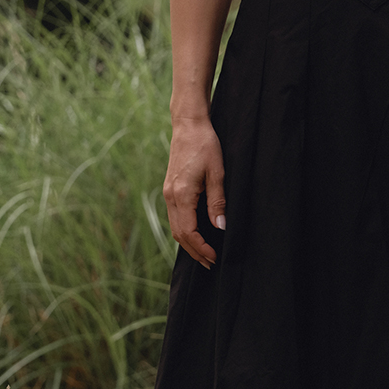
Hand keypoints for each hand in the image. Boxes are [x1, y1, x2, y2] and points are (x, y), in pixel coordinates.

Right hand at [165, 113, 226, 268]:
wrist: (188, 125)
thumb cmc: (205, 145)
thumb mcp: (217, 172)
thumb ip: (217, 201)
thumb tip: (220, 227)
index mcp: (182, 194)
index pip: (189, 232)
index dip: (201, 248)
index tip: (215, 258)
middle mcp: (171, 196)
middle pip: (179, 234)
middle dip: (194, 251)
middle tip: (211, 263)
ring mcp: (168, 193)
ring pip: (175, 227)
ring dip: (188, 243)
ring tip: (204, 254)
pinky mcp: (170, 189)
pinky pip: (174, 217)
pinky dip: (184, 230)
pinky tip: (196, 234)